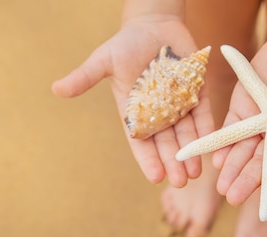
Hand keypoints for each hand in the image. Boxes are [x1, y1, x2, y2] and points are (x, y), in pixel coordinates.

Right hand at [52, 16, 214, 186]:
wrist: (154, 25)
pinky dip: (206, 131)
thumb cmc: (125, 43)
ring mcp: (178, 105)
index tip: (156, 177)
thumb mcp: (103, 60)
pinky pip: (202, 115)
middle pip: (166, 143)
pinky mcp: (196, 93)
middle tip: (180, 182)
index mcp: (134, 112)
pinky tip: (210, 147)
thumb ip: (85, 77)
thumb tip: (56, 89)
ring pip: (186, 134)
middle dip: (173, 162)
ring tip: (195, 173)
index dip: (148, 160)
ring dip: (190, 154)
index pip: (141, 142)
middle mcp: (157, 113)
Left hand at [213, 33, 266, 205]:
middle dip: (248, 181)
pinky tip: (215, 159)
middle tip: (234, 199)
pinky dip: (222, 144)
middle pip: (262, 163)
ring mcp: (259, 122)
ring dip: (233, 168)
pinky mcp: (242, 108)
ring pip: (243, 150)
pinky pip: (230, 130)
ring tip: (222, 188)